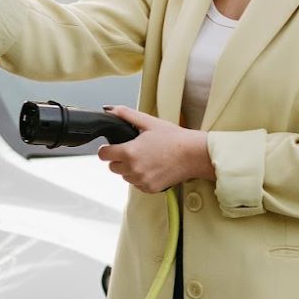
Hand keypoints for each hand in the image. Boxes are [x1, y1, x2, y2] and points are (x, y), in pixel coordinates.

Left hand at [97, 105, 214, 193]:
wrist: (195, 155)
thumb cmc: (174, 137)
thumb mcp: (149, 122)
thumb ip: (126, 114)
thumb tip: (108, 109)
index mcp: (130, 152)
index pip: (103, 155)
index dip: (106, 149)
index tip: (113, 147)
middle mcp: (133, 169)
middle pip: (112, 167)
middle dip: (119, 159)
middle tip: (134, 150)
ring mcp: (142, 180)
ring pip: (124, 176)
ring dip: (129, 169)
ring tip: (146, 158)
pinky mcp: (150, 189)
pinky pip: (137, 184)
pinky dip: (140, 177)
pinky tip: (152, 167)